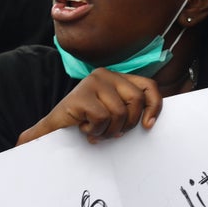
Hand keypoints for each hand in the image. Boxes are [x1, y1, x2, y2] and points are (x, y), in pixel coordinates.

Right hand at [17, 68, 162, 145]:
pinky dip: (95, 130)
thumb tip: (151, 121)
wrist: (53, 130)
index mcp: (117, 77)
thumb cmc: (85, 122)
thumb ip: (131, 110)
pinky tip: (84, 128)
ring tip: (95, 130)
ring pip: (119, 112)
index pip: (149, 86)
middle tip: (113, 132)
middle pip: (137, 100)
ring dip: (108, 130)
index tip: (148, 126)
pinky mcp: (81, 95)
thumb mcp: (114, 113)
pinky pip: (102, 118)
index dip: (154, 106)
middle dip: (128, 123)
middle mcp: (105, 74)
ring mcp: (92, 82)